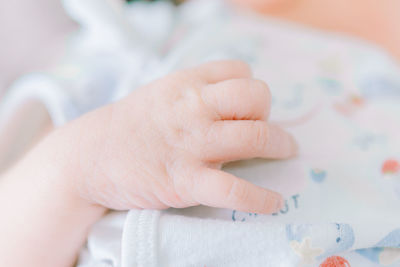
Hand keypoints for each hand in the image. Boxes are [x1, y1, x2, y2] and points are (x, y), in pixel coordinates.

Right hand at [69, 60, 297, 213]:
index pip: (240, 70)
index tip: (248, 107)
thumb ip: (196, 93)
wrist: (91, 156)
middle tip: (263, 128)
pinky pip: (235, 189)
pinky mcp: (185, 181)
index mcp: (186, 83)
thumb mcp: (163, 94)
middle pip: (256, 96)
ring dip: (280, 145)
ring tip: (285, 153)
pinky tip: (273, 203)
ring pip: (255, 136)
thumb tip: (234, 104)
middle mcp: (193, 108)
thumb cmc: (131, 125)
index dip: (251, 89)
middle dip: (268, 112)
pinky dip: (261, 199)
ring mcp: (191, 144)